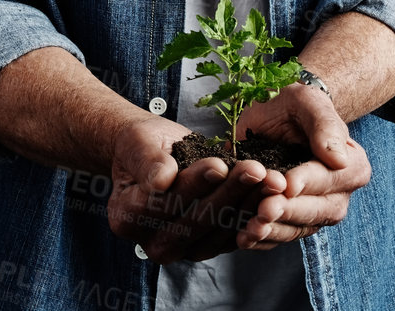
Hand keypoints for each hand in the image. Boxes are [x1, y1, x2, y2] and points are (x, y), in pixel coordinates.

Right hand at [106, 115, 285, 263]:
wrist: (153, 154)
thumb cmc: (141, 145)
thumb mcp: (137, 143)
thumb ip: (148, 162)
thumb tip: (161, 181)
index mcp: (126, 220)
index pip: (164, 205)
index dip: (193, 185)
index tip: (218, 164)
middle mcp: (152, 243)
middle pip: (195, 220)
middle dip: (227, 192)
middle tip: (254, 168)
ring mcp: (181, 250)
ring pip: (219, 229)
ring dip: (246, 202)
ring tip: (267, 176)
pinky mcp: (207, 247)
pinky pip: (233, 233)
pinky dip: (252, 211)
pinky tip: (268, 189)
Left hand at [230, 83, 371, 249]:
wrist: (273, 117)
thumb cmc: (295, 105)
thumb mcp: (308, 102)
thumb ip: (324, 126)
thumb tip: (338, 159)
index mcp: (352, 166)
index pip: (330, 178)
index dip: (307, 182)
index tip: (286, 184)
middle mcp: (338, 195)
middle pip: (316, 210)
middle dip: (288, 211)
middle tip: (264, 209)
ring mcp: (315, 212)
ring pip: (297, 229)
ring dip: (273, 231)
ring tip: (250, 229)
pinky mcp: (291, 222)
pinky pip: (279, 236)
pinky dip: (261, 239)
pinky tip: (243, 237)